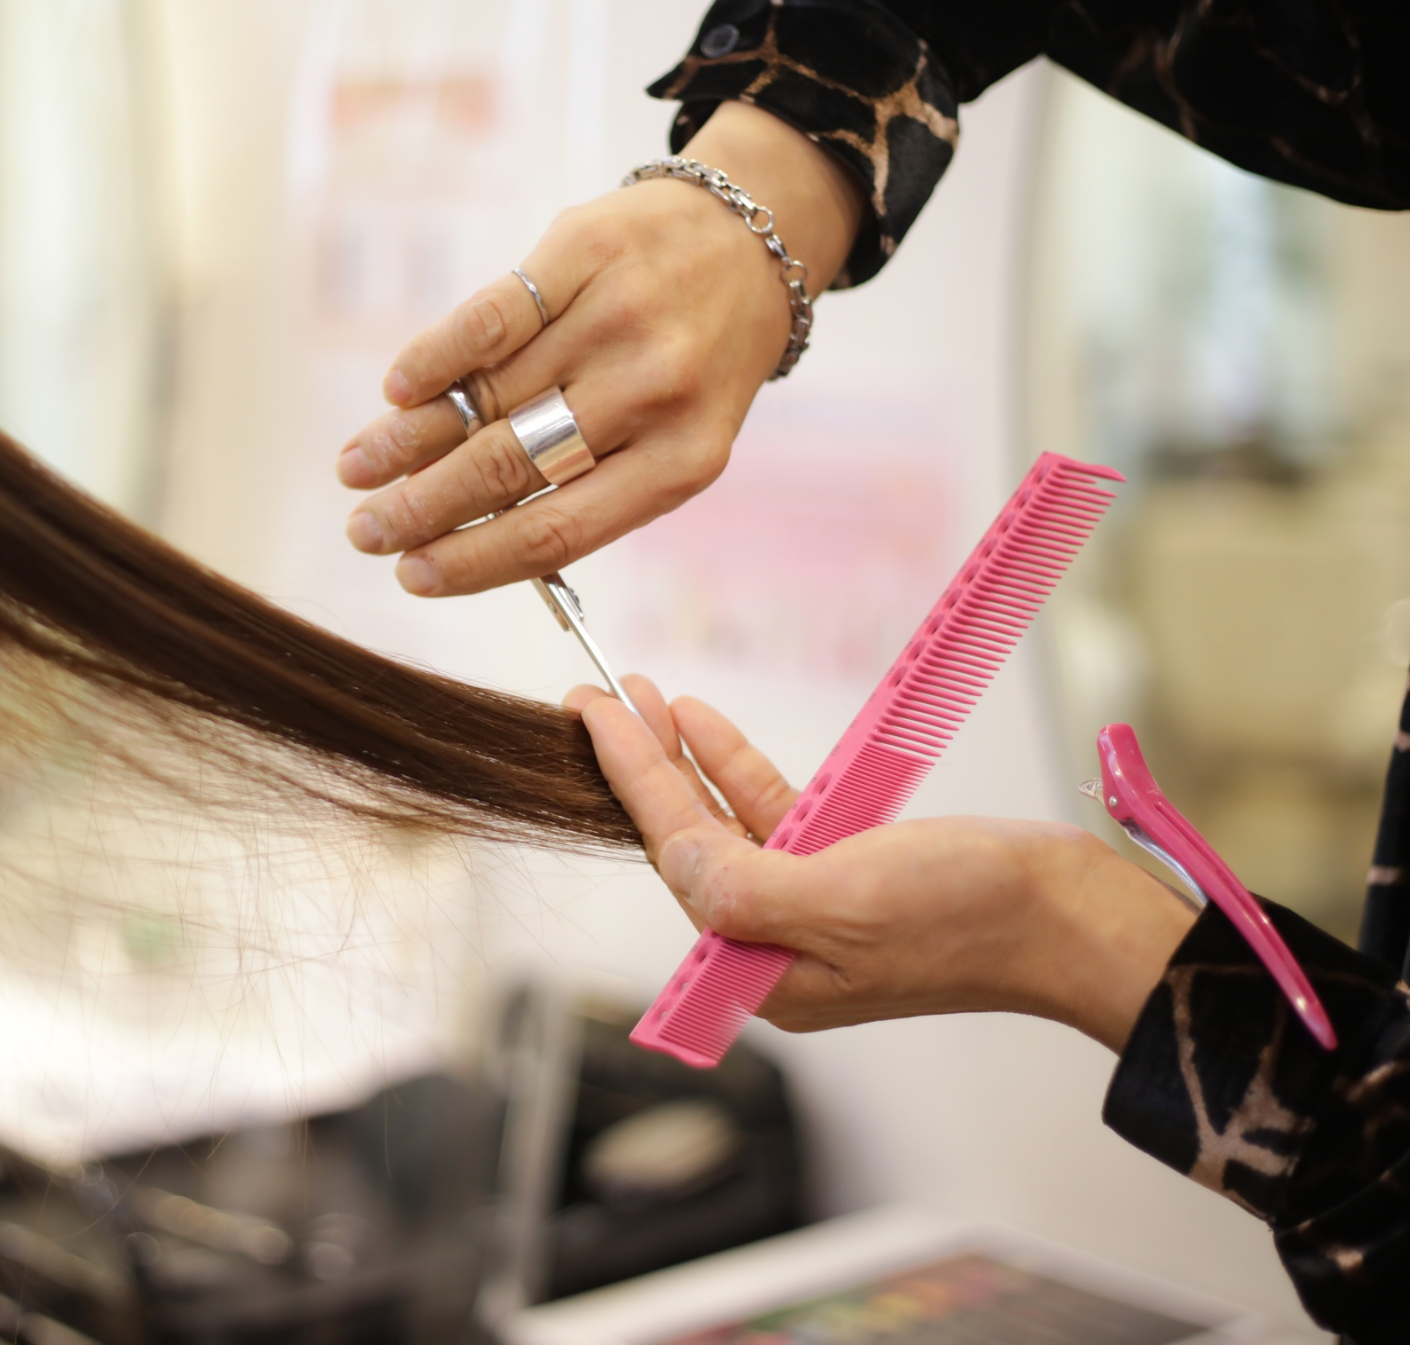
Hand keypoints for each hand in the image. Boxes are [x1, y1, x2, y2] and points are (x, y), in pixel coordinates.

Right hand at [337, 104, 865, 596]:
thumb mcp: (672, 439)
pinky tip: (397, 391)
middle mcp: (654, 392)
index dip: (472, 560)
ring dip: (408, 440)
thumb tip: (459, 535)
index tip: (410, 576)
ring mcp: (618, 318)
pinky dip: (435, 357)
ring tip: (358, 467)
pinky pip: (491, 317)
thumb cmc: (693, 363)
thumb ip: (585, 485)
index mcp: (681, 462)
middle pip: (510, 468)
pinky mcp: (585, 253)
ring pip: (488, 396)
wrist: (749, 244)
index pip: (556, 531)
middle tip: (364, 530)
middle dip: (422, 508)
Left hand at [569, 681, 1197, 1051]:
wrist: (1078, 918)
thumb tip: (674, 857)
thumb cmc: (975, 917)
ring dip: (683, 756)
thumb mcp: (845, 901)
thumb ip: (745, 886)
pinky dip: (737, 765)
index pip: (675, 857)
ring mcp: (812, 907)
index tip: (589, 713)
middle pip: (687, 839)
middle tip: (594, 696)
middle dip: (640, 766)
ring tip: (640, 695)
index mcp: (762, 973)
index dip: (629, 778)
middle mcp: (776, 947)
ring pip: (724, 820)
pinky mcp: (849, 871)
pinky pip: (773, 813)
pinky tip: (703, 722)